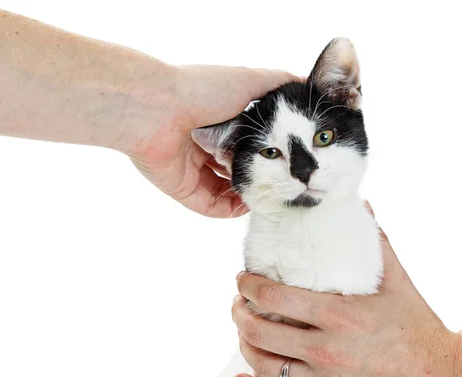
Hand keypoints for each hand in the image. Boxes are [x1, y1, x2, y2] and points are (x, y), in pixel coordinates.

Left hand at [128, 65, 296, 217]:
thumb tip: (303, 84)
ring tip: (269, 195)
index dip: (267, 152)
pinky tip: (248, 205)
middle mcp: (206, 146)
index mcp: (219, 121)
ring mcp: (192, 170)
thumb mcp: (248, 80)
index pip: (247, 143)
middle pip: (236, 168)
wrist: (158, 109)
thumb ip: (276, 83)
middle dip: (259, 176)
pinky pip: (210, 207)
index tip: (289, 159)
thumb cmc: (201, 90)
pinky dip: (230, 209)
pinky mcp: (183, 190)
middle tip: (282, 182)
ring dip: (247, 194)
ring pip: (225, 190)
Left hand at [231, 214, 461, 376]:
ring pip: (265, 366)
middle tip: (238, 304)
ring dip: (244, 347)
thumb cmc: (419, 327)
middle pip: (259, 332)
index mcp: (337, 314)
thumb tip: (361, 207)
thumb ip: (374, 244)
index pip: (273, 297)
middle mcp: (326, 349)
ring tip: (243, 333)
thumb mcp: (397, 281)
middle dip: (239, 314)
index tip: (243, 280)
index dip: (249, 286)